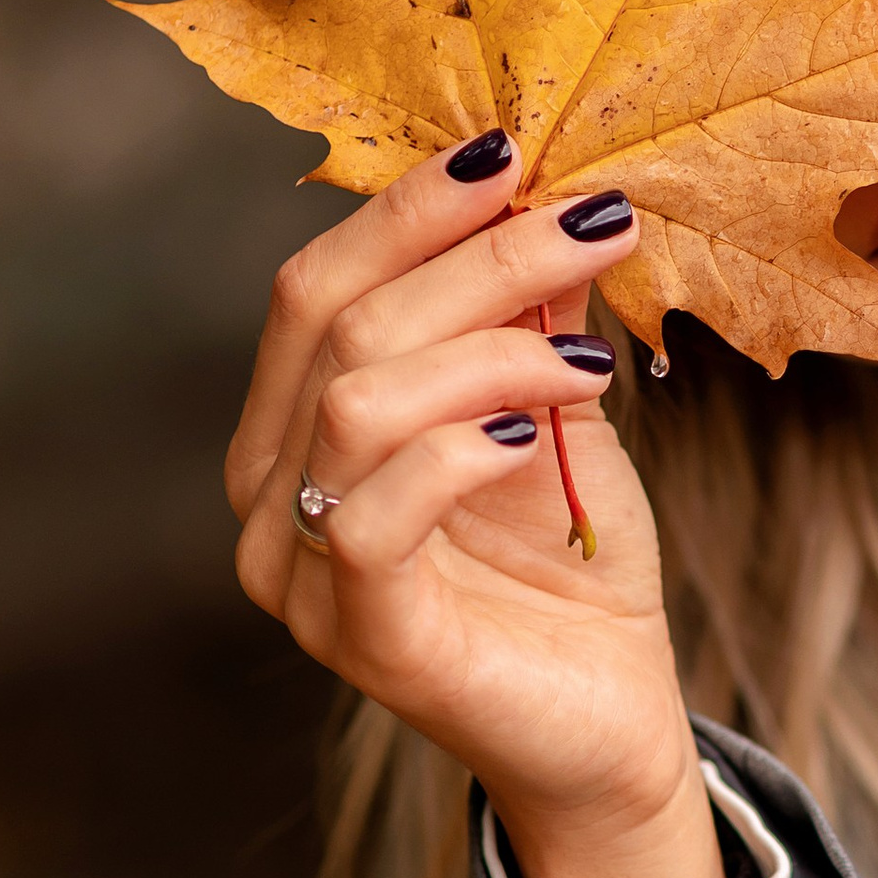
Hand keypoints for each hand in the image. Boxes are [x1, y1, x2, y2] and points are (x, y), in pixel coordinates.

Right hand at [228, 138, 724, 877]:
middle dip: (474, 256)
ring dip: (489, 347)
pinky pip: (374, 512)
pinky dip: (464, 447)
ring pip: (357, 402)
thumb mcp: (553, 410)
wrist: (610, 726)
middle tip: (593, 223)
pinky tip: (540, 432)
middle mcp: (267, 500)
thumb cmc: (571, 569)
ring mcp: (300, 576)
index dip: (407, 210)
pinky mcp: (362, 639)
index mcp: (291, 432)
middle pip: (337, 326)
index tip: (515, 151)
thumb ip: (526, 319)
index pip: (313, 287)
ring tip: (588, 358)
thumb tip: (538, 199)